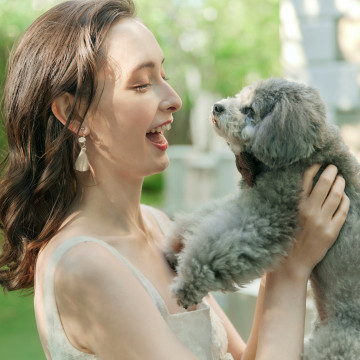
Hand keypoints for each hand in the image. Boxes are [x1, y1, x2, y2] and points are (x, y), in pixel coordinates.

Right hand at [278, 164, 349, 280]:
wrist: (291, 263)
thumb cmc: (285, 237)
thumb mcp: (284, 216)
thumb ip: (293, 201)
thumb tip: (303, 184)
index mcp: (294, 206)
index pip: (306, 179)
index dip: (314, 168)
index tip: (319, 163)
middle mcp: (308, 211)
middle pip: (324, 184)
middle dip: (331, 171)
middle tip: (333, 167)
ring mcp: (321, 221)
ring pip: (336, 195)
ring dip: (340, 183)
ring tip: (341, 179)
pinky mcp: (331, 231)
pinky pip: (343, 211)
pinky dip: (345, 201)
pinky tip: (344, 197)